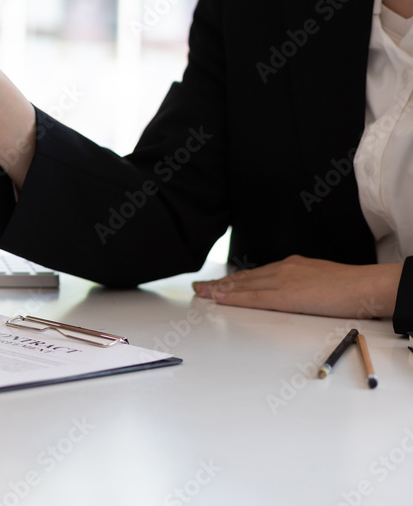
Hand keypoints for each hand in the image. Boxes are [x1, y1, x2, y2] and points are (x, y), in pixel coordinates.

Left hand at [192, 255, 399, 318]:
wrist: (364, 286)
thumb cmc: (349, 286)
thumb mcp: (319, 279)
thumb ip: (302, 284)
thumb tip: (294, 294)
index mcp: (291, 267)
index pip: (255, 274)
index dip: (234, 280)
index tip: (218, 283)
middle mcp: (282, 270)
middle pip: (244, 278)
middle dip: (220, 283)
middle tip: (199, 287)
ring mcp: (282, 281)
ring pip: (243, 285)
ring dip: (220, 289)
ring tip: (201, 292)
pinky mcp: (285, 295)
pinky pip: (253, 297)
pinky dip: (234, 297)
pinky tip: (219, 298)